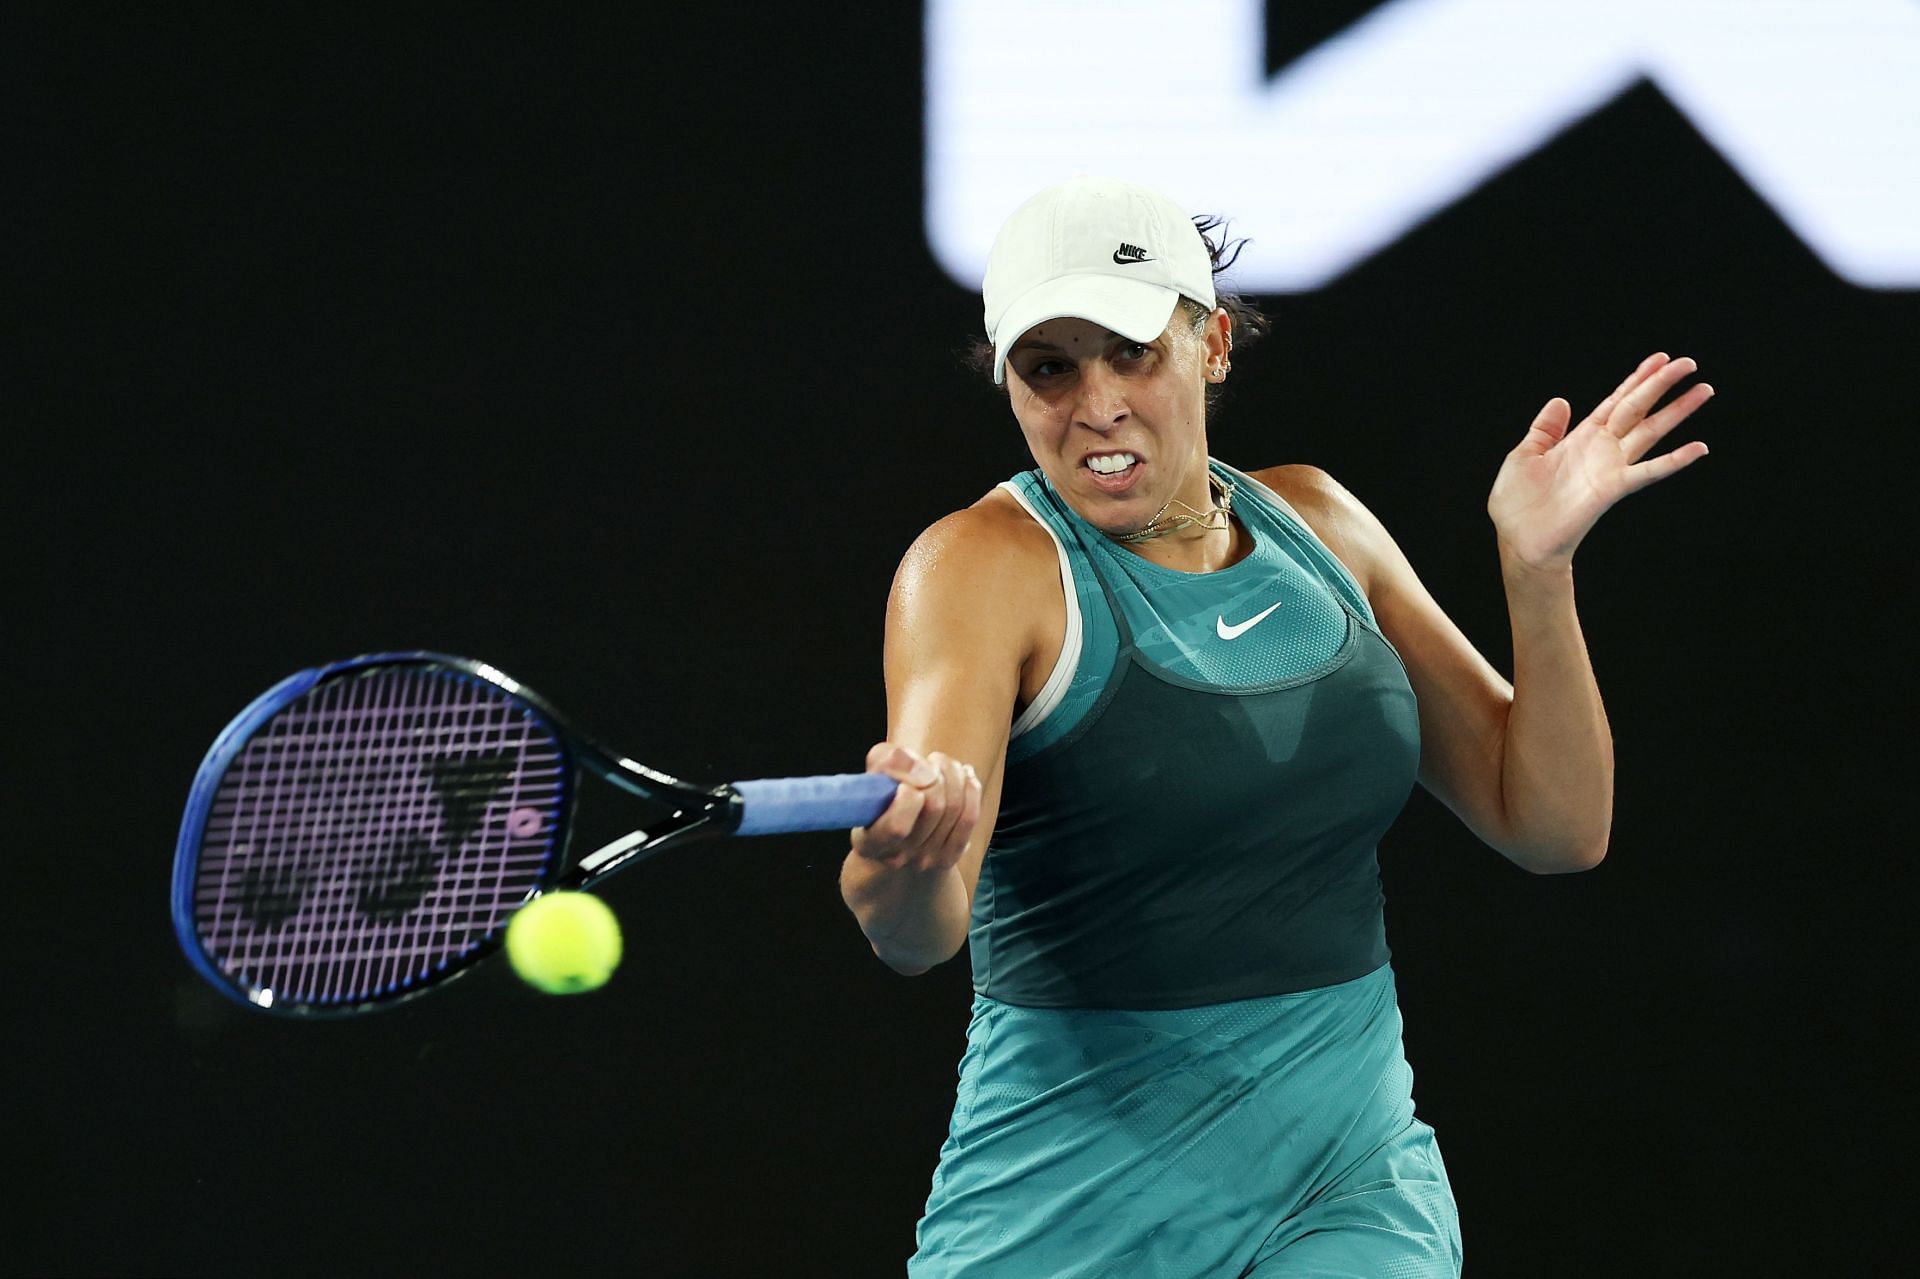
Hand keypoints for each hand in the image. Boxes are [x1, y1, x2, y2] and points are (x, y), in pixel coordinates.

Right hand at [848, 742, 980, 873]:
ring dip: (953, 775)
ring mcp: (924, 861)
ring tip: (942, 765)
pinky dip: (971, 789)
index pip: (897, 827)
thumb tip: (921, 767)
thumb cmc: (882, 797)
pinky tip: (965, 775)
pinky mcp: (948, 858)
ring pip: (953, 808)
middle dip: (936, 773)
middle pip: (933, 807)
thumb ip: (887, 762)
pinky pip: (968, 818)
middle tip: (930, 762)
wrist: (897, 832)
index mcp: (869, 842)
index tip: (908, 778)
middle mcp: (896, 858)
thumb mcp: (873, 775)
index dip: (910, 794)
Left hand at [1487, 352, 1713, 572]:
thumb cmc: (1517, 504)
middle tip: (1689, 364)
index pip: (1615, 401)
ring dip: (1677, 411)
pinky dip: (1675, 461)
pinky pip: (1649, 472)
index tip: (1660, 358)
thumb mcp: (1523, 456)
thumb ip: (1544, 429)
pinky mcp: (1613, 488)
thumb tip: (1561, 400)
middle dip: (1662, 384)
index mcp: (1580, 438)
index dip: (1636, 379)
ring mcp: (1610, 468)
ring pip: (1651, 431)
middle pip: (1638, 408)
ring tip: (1704, 391)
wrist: (1518, 541)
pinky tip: (1698, 447)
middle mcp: (1601, 449)